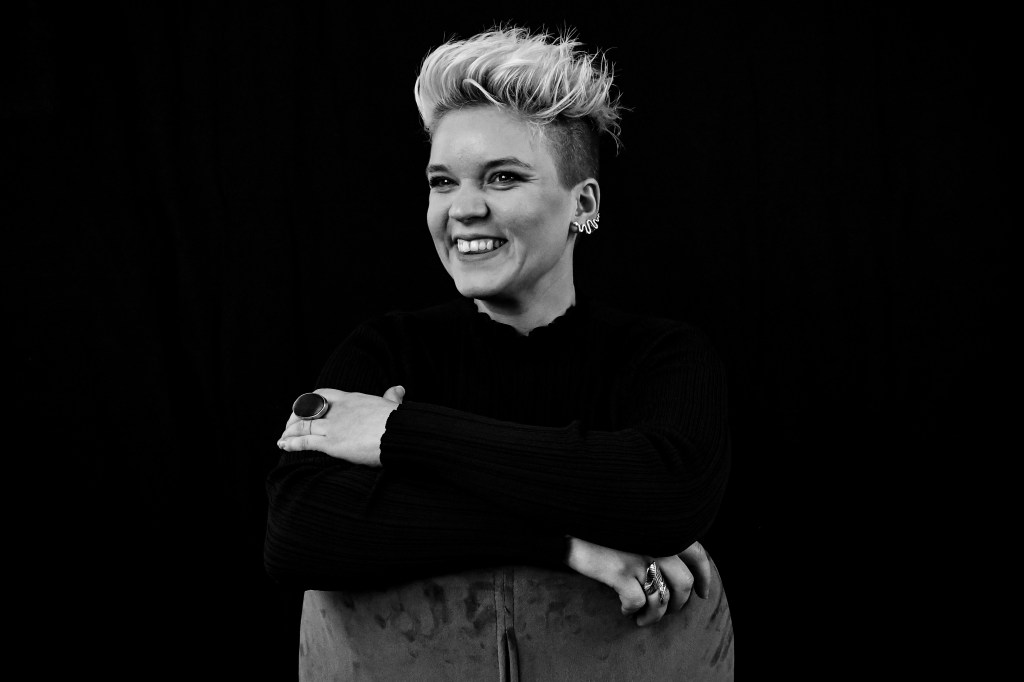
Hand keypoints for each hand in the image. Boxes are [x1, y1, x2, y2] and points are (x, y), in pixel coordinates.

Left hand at [276, 385, 405, 465]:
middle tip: (289, 427)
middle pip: (308, 410)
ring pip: (303, 426)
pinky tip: (283, 445)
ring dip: (290, 432)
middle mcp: (339, 410)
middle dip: (294, 419)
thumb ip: (391, 397)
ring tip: (282, 439)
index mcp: (351, 399)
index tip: (303, 408)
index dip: (308, 401)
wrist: (399, 434)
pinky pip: (306, 441)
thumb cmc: (398, 422)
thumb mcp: (392, 405)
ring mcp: (334, 426)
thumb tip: (398, 389)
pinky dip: (292, 443)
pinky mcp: (333, 444)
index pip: (322, 394)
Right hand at [565, 537, 710, 625]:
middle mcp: (657, 540)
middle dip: (679, 603)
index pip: (698, 554)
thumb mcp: (638, 523)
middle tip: (669, 610)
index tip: (703, 593)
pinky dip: (633, 611)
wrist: (568, 519)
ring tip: (643, 618)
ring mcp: (638, 556)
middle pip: (684, 583)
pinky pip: (637, 602)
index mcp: (664, 527)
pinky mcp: (619, 571)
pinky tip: (625, 610)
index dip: (705, 577)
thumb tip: (675, 567)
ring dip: (654, 615)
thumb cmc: (602, 523)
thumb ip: (657, 536)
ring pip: (661, 599)